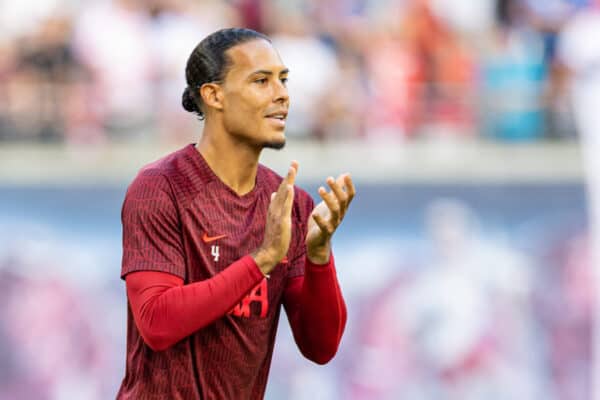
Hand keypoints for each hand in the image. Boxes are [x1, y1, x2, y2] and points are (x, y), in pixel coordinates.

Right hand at [253, 161, 297, 275]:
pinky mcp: (280, 220)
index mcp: (275, 207)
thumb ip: (276, 205)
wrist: (270, 251)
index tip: (293, 166)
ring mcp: (276, 214)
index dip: (288, 177)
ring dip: (287, 181)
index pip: (282, 189)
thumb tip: (275, 193)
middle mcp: (274, 208)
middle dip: (289, 175)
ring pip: (283, 194)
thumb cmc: (275, 236)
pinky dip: (286, 195)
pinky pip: (284, 206)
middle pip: (282, 188)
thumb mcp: (275, 218)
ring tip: (292, 169)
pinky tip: (290, 187)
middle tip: (295, 162)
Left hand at [306, 173, 354, 263]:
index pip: (350, 195)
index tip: (346, 174)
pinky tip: (315, 213)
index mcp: (342, 208)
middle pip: (342, 200)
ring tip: (320, 189)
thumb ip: (337, 190)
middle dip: (337, 189)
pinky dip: (320, 219)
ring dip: (328, 199)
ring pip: (334, 210)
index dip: (349, 185)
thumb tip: (344, 175)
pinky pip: (324, 225)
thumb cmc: (324, 219)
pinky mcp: (325, 232)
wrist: (318, 242)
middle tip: (329, 178)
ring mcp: (333, 224)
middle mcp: (340, 215)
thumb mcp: (331, 203)